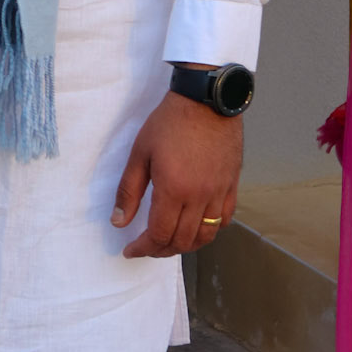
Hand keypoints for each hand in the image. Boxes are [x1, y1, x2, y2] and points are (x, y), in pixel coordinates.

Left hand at [112, 91, 241, 257]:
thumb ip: (129, 191)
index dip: (143, 248)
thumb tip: (119, 222)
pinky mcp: (232, 185)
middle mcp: (199, 197)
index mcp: (174, 190)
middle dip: (161, 250)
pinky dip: (210, 230)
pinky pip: (224, 220)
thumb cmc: (170, 122)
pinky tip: (197, 226)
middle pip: (182, 241)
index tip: (131, 250)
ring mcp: (219, 192)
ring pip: (206, 236)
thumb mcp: (140, 153)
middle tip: (146, 247)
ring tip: (170, 242)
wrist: (206, 100)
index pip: (159, 235)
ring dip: (186, 245)